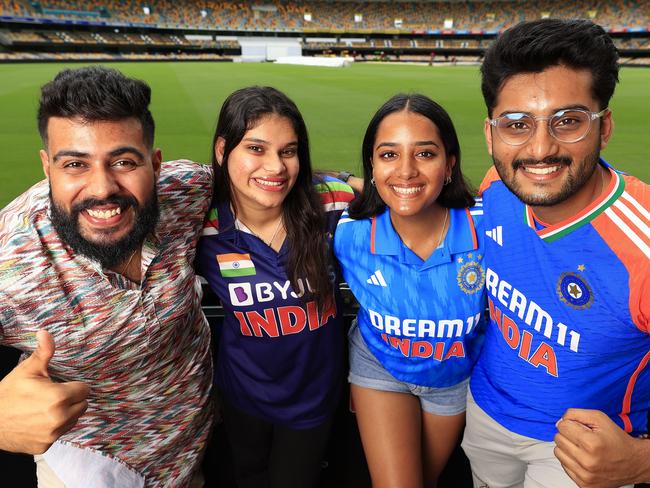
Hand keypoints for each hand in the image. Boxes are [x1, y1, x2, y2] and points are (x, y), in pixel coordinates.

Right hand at [0, 330, 88, 453]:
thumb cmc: (8, 394)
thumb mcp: (26, 370)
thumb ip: (43, 352)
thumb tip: (46, 332)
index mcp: (59, 397)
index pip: (85, 390)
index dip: (73, 386)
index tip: (60, 385)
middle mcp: (60, 418)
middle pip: (82, 405)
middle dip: (72, 399)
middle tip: (52, 396)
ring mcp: (52, 435)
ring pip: (73, 420)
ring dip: (65, 414)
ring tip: (45, 408)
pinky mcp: (45, 446)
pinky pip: (60, 433)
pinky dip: (54, 428)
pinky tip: (39, 421)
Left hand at [554, 408, 649, 486]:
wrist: (633, 463)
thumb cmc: (616, 440)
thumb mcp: (599, 418)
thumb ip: (575, 414)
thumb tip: (559, 421)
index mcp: (591, 443)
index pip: (562, 426)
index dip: (571, 424)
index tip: (581, 428)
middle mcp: (587, 461)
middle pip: (558, 439)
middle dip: (568, 435)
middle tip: (583, 438)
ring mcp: (585, 475)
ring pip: (558, 453)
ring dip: (567, 448)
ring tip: (582, 448)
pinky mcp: (584, 484)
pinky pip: (564, 466)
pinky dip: (571, 460)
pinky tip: (583, 458)